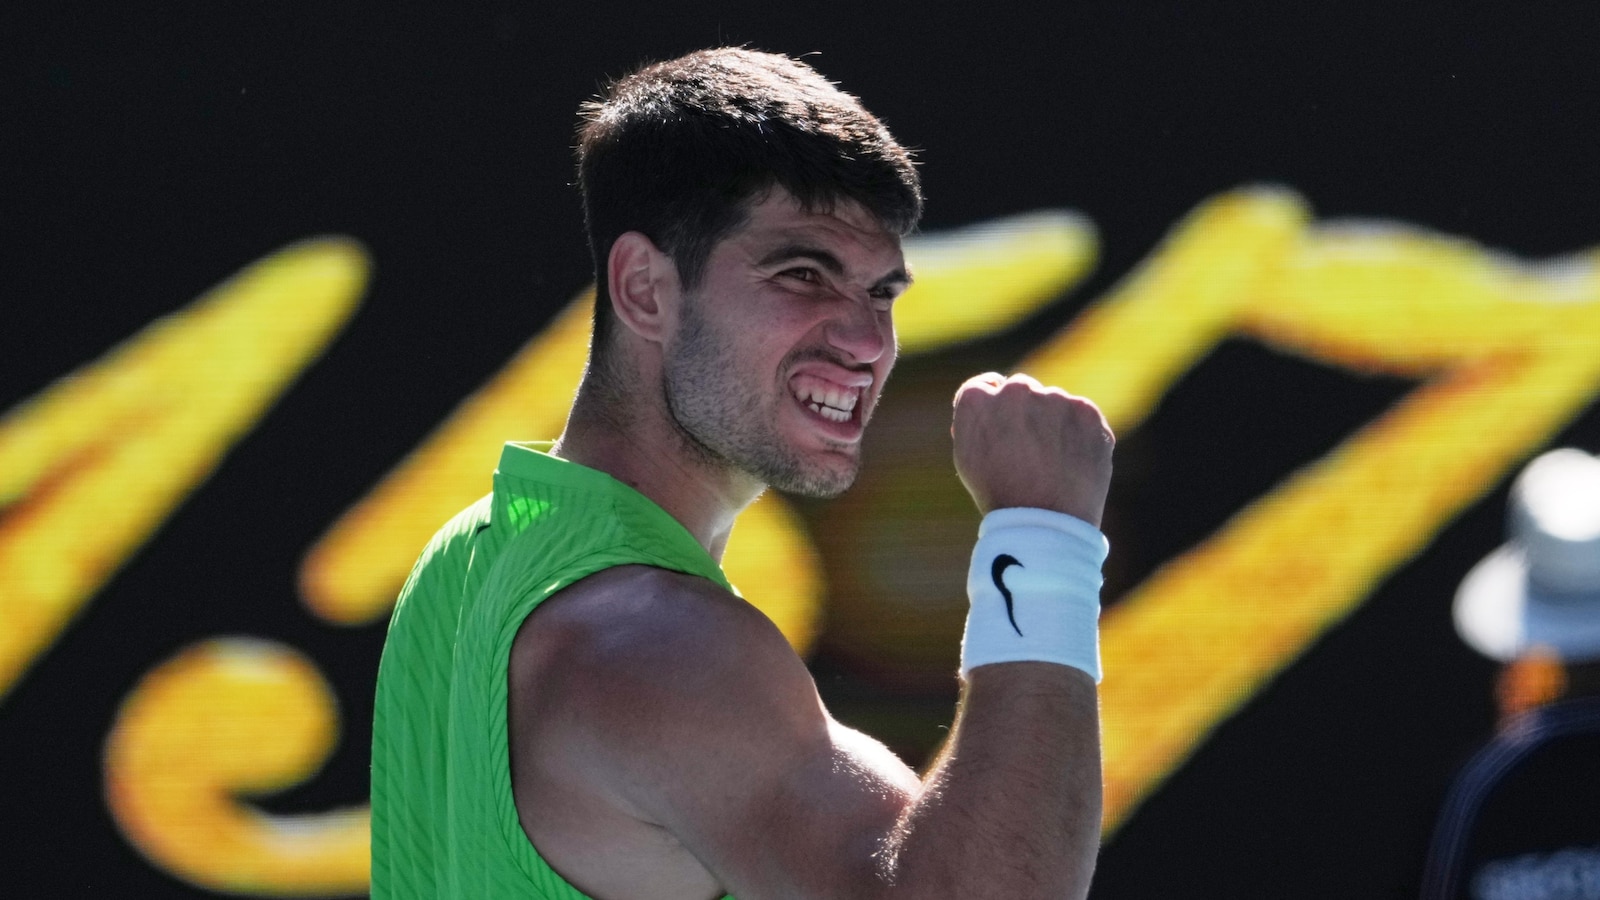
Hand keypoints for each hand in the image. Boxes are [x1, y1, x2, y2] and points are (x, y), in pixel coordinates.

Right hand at [952, 373, 1113, 525]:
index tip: (1003, 428)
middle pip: (1021, 390)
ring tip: (1052, 464)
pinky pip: (1080, 415)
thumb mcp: (968, 457)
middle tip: (1029, 451)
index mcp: (976, 400)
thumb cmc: (999, 495)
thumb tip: (990, 402)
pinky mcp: (1086, 411)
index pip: (986, 386)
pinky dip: (1079, 434)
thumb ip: (976, 421)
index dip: (995, 409)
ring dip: (1053, 423)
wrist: (1044, 522)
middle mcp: (1014, 390)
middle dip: (1024, 413)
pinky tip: (1071, 462)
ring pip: (1054, 403)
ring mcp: (1053, 398)